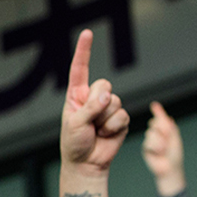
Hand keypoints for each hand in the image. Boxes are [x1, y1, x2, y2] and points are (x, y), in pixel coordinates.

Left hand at [60, 29, 129, 178]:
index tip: (87, 33)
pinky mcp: (120, 118)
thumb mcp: (75, 124)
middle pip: (104, 84)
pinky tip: (106, 135)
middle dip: (98, 103)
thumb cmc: (74, 143)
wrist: (87, 163)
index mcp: (76, 96)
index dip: (84, 51)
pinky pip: (123, 115)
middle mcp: (93, 98)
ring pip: (115, 101)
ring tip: (96, 131)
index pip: (80, 69)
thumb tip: (107, 96)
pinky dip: (114, 127)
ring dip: (105, 119)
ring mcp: (107, 107)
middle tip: (89, 121)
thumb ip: (90, 108)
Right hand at [141, 101, 184, 196]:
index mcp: (165, 129)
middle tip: (167, 141)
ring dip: (159, 142)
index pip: (159, 118)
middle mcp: (157, 133)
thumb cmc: (174, 154)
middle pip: (154, 124)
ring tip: (163, 150)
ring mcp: (150, 140)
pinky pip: (148, 143)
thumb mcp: (173, 135)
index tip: (157, 111)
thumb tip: (159, 109)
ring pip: (151, 134)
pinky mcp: (146, 147)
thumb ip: (165, 123)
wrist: (169, 168)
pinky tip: (158, 153)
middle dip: (162, 132)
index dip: (160, 116)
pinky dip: (155, 148)